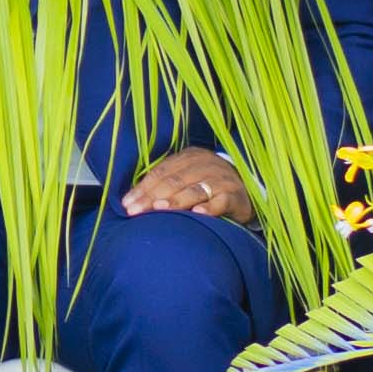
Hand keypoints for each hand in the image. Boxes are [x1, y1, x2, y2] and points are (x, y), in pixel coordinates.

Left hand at [123, 148, 257, 227]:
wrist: (245, 192)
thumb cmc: (208, 187)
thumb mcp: (186, 180)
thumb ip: (163, 185)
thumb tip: (130, 200)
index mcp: (189, 157)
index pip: (161, 172)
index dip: (143, 188)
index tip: (127, 204)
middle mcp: (205, 164)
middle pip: (175, 181)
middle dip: (153, 197)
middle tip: (136, 212)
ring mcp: (221, 179)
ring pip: (195, 190)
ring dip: (176, 200)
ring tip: (160, 209)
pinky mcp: (235, 195)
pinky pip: (221, 201)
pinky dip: (209, 208)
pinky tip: (197, 214)